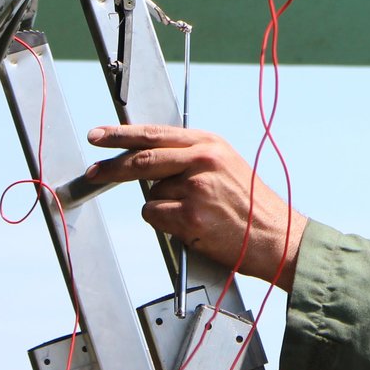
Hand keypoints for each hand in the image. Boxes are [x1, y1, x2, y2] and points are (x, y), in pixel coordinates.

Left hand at [85, 125, 306, 290]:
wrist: (276, 235)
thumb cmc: (251, 205)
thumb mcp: (225, 165)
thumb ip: (191, 157)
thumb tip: (147, 161)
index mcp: (209, 143)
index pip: (155, 133)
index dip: (121, 135)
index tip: (98, 135)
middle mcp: (202, 160)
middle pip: (141, 159)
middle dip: (110, 167)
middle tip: (92, 172)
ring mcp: (195, 187)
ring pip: (150, 194)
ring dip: (162, 207)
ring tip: (193, 214)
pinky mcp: (190, 215)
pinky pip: (156, 216)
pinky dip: (165, 224)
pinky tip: (191, 226)